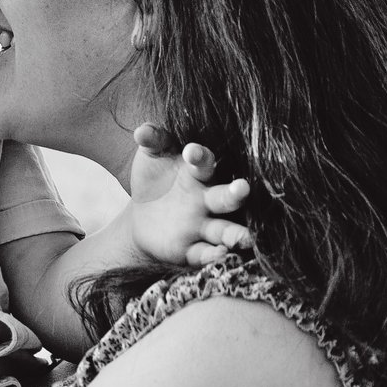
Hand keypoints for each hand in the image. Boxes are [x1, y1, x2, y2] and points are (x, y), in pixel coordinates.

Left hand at [126, 124, 253, 267]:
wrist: (144, 220)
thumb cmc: (156, 181)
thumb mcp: (152, 158)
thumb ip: (152, 142)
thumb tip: (142, 130)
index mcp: (198, 173)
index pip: (205, 162)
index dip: (199, 157)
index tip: (191, 151)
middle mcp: (208, 200)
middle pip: (226, 197)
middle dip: (236, 194)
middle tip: (243, 188)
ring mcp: (203, 227)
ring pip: (225, 231)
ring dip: (236, 234)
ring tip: (245, 238)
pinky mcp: (193, 251)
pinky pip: (205, 255)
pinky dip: (213, 256)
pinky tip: (220, 256)